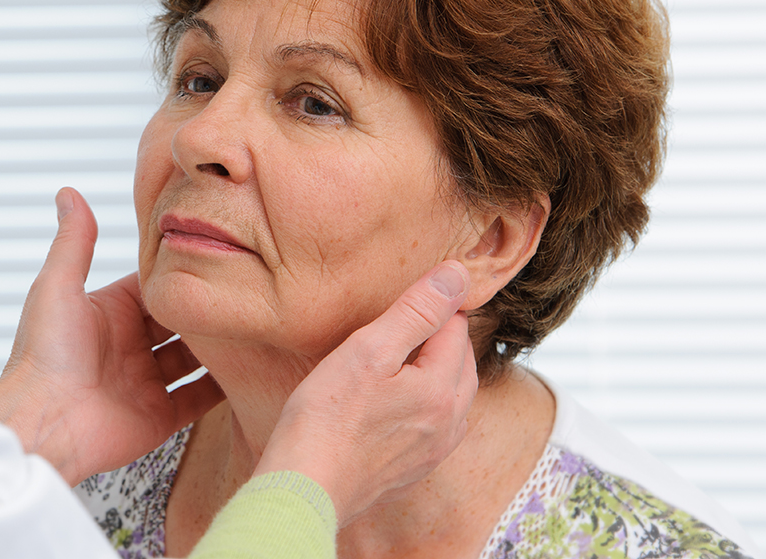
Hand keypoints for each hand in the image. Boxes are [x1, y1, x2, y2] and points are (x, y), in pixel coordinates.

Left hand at [0, 187, 224, 484]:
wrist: (43, 424)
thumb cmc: (43, 356)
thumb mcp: (57, 286)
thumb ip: (74, 242)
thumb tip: (68, 192)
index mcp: (107, 312)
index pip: (154, 285)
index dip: (181, 272)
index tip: (218, 253)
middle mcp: (128, 345)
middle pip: (178, 320)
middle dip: (206, 307)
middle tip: (245, 289)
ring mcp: (145, 382)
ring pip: (193, 358)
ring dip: (219, 345)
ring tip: (254, 324)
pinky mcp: (158, 417)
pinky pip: (197, 400)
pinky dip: (221, 388)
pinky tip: (248, 370)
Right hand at [254, 261, 477, 525]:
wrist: (304, 490)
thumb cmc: (325, 420)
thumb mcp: (367, 350)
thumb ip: (415, 311)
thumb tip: (457, 275)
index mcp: (442, 390)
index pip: (455, 329)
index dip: (433, 306)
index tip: (407, 297)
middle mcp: (448, 425)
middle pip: (461, 363)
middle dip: (442, 337)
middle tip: (406, 319)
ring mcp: (433, 452)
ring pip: (452, 396)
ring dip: (436, 370)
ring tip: (402, 354)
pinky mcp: (413, 470)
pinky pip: (436, 425)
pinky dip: (426, 402)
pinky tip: (396, 399)